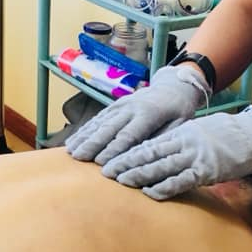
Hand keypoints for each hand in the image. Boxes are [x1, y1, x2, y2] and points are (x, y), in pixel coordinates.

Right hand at [65, 66, 210, 164]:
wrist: (174, 87)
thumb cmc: (179, 110)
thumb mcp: (180, 124)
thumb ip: (163, 139)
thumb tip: (146, 157)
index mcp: (149, 114)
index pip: (128, 135)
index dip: (113, 150)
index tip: (100, 164)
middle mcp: (131, 108)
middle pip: (109, 128)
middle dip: (92, 144)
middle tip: (78, 158)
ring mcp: (121, 105)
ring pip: (99, 122)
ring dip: (83, 137)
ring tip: (70, 151)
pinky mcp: (115, 105)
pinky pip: (98, 118)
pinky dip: (84, 130)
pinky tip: (73, 140)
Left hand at [102, 101, 251, 199]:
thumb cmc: (226, 135)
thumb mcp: (198, 132)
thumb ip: (179, 142)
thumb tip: (159, 153)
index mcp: (180, 132)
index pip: (148, 143)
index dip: (127, 152)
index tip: (109, 158)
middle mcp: (183, 143)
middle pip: (148, 153)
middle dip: (125, 163)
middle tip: (105, 172)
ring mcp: (194, 156)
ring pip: (160, 166)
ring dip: (139, 175)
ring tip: (120, 182)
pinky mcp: (206, 171)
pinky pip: (181, 180)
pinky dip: (164, 187)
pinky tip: (149, 193)